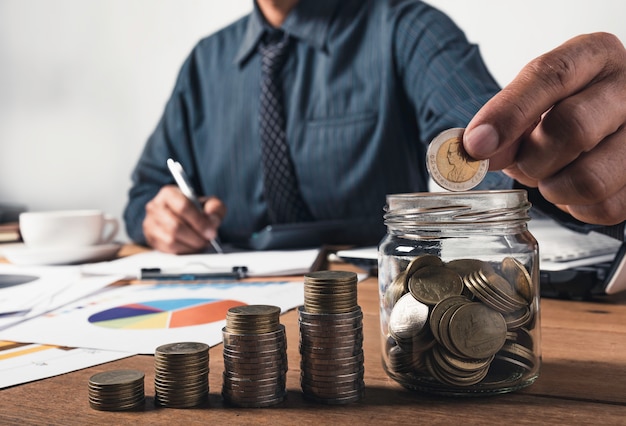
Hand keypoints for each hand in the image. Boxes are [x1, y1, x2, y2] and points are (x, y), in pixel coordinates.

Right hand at [142, 185, 225, 253]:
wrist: (180, 217)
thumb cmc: (195, 209)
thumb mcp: (208, 203)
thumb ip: (215, 208)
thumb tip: (212, 221)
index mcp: (169, 193)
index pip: (183, 207)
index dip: (199, 222)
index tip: (211, 231)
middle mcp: (155, 206)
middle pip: (176, 226)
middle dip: (196, 236)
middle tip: (207, 240)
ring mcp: (150, 223)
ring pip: (171, 240)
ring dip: (190, 245)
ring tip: (201, 243)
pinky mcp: (151, 238)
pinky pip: (167, 249)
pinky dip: (183, 250)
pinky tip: (191, 247)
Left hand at [464, 32, 625, 225]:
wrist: (604, 129)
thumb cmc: (562, 111)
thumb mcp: (531, 104)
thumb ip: (504, 122)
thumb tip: (477, 151)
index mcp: (596, 55)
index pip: (552, 76)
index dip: (508, 114)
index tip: (476, 144)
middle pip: (573, 128)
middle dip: (532, 157)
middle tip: (523, 162)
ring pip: (589, 178)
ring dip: (553, 187)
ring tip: (551, 174)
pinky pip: (603, 207)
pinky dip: (574, 206)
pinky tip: (573, 187)